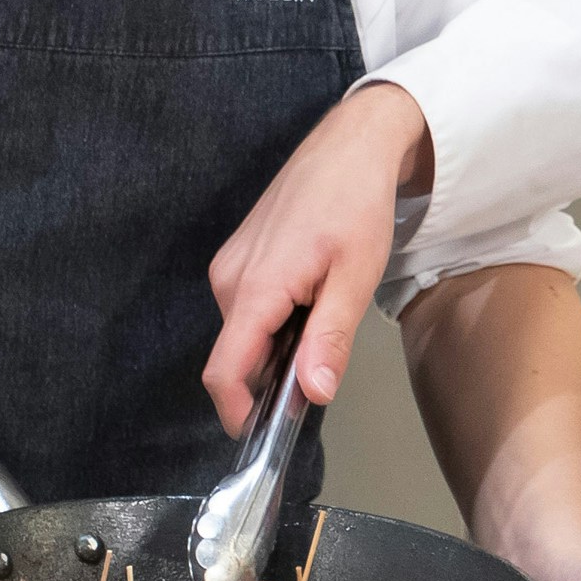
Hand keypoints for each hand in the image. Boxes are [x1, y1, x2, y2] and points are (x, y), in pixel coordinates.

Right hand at [205, 83, 433, 432]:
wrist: (350, 145)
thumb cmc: (356, 204)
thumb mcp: (355, 277)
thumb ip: (329, 339)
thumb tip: (313, 394)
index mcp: (255, 288)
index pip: (223, 370)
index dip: (238, 411)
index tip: (264, 434)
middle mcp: (229, 279)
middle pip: (236, 356)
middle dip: (271, 376)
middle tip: (323, 361)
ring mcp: (229, 266)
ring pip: (243, 333)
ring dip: (276, 345)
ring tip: (323, 314)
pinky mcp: (238, 258)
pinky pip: (248, 308)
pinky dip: (274, 320)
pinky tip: (309, 296)